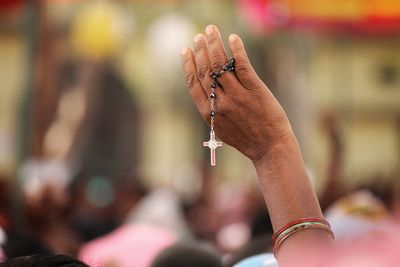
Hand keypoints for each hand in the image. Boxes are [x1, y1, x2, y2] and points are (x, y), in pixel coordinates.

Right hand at [181, 25, 292, 163]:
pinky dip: (236, 50)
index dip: (188, 65)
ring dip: (214, 45)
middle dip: (200, 51)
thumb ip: (212, 111)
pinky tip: (232, 39)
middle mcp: (220, 103)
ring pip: (220, 65)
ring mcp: (237, 95)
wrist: (270, 147)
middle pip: (205, 71)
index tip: (186, 50)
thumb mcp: (222, 129)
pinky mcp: (255, 90)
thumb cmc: (247, 139)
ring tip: (211, 31)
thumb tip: (208, 93)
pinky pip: (242, 66)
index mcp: (209, 113)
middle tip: (199, 36)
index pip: (194, 83)